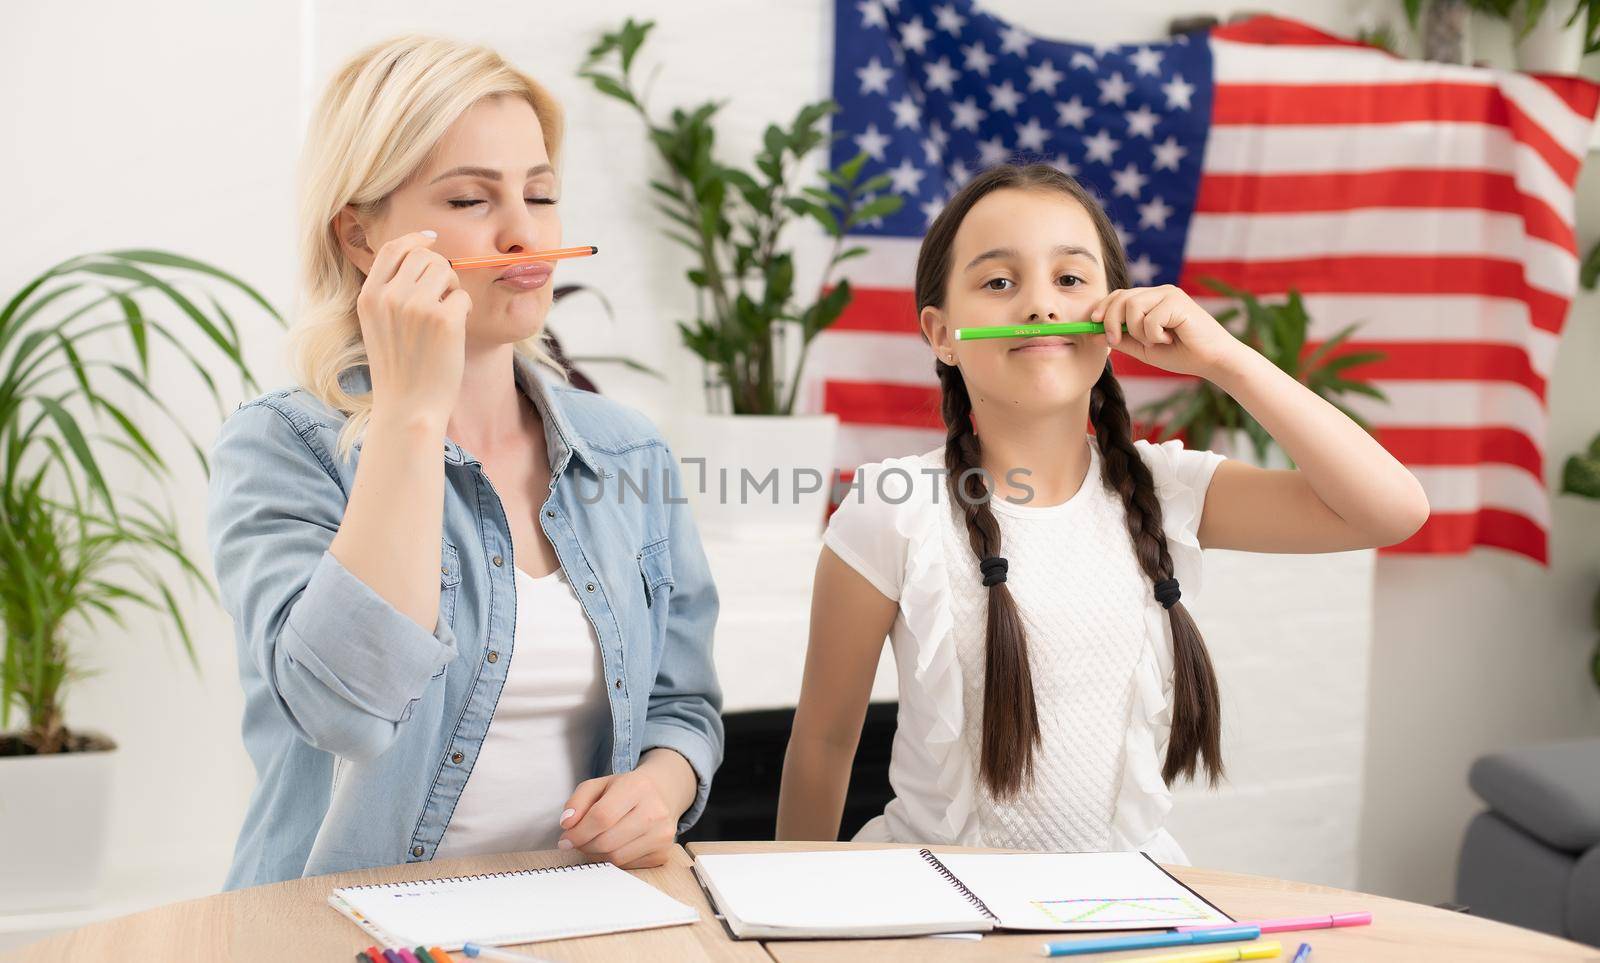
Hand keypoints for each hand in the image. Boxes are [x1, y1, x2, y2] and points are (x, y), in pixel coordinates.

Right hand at [354, 231, 469, 427]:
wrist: (409, 407)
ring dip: (452, 289)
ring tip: (445, 316)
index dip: (415, 240)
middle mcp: (390, 297)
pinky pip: (462, 297)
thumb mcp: (378, 325)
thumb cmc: (399, 369)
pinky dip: (463, 311)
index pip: (392, 249)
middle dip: (439, 271)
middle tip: (442, 298)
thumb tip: (419, 254)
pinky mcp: (444, 320)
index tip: (431, 239)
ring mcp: (417, 307)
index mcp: (369, 297)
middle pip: (424, 256)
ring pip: (445, 270)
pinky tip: (452, 333)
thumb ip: (389, 292)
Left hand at [557, 753, 692, 868]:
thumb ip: (578, 801)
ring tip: (592, 843)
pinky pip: (627, 866)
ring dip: (595, 855)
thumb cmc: (625, 791)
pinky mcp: (663, 853)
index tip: (566, 838)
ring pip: (616, 857)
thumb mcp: (599, 785)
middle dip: (584, 845)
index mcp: (638, 787)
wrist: (660, 795)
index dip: (578, 832)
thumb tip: (567, 824)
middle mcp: (655, 811)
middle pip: (607, 841)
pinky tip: (612, 847)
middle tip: (577, 842)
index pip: (602, 817)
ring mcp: (662, 834)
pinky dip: (612, 861)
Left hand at [1089, 284, 1246, 378]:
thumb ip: (1121, 339)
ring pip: (1132, 307)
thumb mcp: (1143, 348)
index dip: (1103, 307)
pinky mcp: (1178, 301)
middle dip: (1112, 321)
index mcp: (1151, 299)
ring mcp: (1169, 294)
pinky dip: (1154, 335)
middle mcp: (1159, 292)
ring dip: (1137, 331)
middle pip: (1121, 297)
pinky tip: (1171, 338)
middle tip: (1116, 340)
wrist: (1211, 361)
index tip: (1094, 323)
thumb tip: (1093, 334)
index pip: (1119, 295)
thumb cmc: (1181, 354)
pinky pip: (1150, 319)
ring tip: (1155, 341)